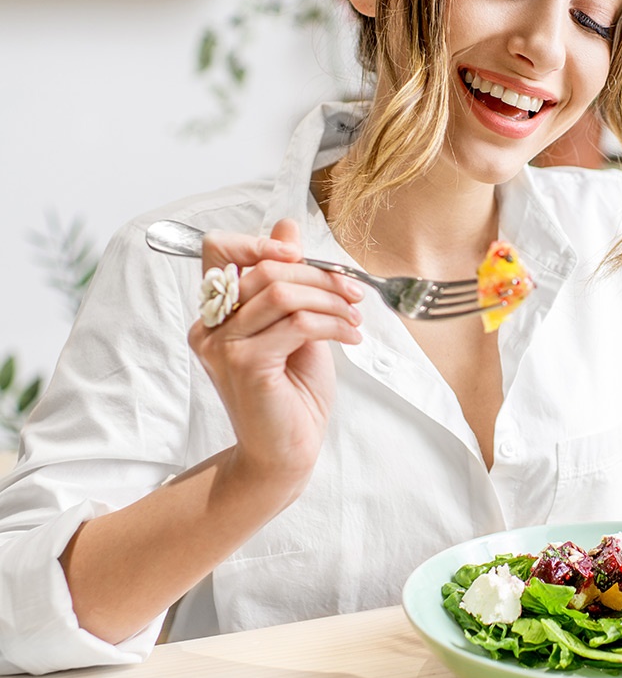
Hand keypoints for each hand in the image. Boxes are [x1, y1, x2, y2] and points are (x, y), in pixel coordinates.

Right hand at [188, 218, 363, 496]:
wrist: (287, 452)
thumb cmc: (292, 392)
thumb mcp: (296, 324)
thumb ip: (289, 280)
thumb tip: (288, 225)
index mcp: (216, 312)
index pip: (217, 249)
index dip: (258, 240)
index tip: (299, 252)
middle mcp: (209, 326)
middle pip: (264, 269)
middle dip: (319, 275)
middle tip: (353, 291)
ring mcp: (222, 346)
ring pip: (282, 293)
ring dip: (331, 299)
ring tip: (355, 316)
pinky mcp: (245, 365)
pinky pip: (296, 323)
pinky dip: (334, 324)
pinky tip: (352, 336)